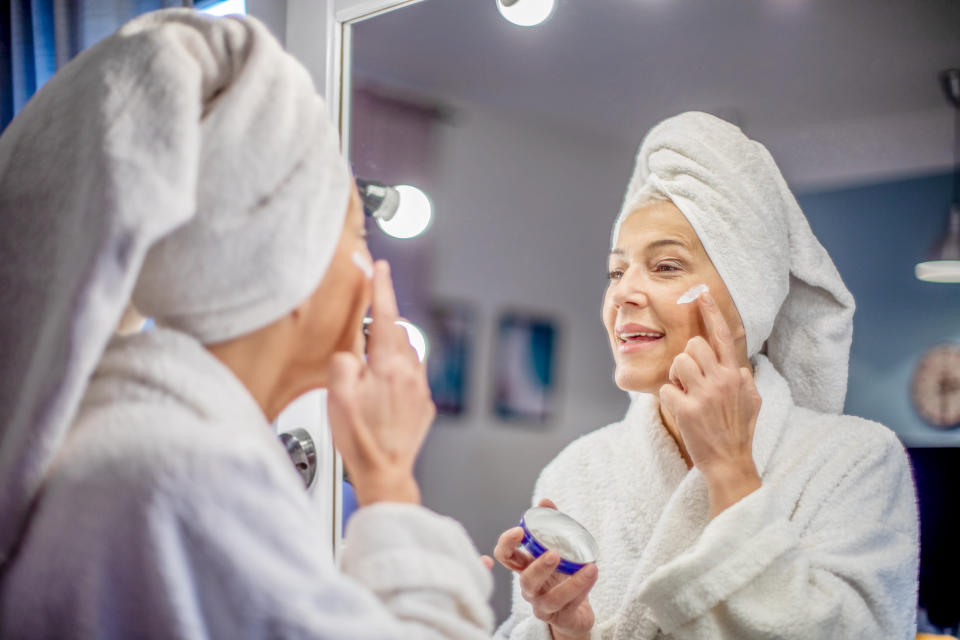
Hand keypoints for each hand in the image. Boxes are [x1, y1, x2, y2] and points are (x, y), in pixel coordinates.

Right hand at [327, 261, 434, 505]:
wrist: (385, 472)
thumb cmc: (360, 438)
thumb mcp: (337, 395)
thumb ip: (343, 362)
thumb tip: (351, 351)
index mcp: (389, 365)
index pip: (386, 315)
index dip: (382, 288)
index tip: (380, 268)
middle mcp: (410, 373)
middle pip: (398, 334)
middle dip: (383, 326)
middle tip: (363, 336)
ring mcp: (420, 389)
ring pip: (408, 355)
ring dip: (391, 352)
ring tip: (371, 369)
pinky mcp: (424, 405)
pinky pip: (413, 377)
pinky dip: (398, 374)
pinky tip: (383, 392)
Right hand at [493, 499, 597, 639]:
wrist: (573, 613)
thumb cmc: (560, 577)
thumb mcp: (556, 550)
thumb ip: (550, 525)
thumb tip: (544, 501)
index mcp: (525, 567)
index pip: (506, 556)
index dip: (507, 544)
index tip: (520, 531)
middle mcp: (530, 588)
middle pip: (526, 580)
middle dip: (538, 567)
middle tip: (553, 553)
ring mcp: (543, 605)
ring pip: (551, 598)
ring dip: (571, 583)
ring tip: (588, 567)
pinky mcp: (560, 618)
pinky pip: (571, 605)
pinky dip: (583, 588)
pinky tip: (593, 574)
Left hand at [659, 291, 762, 516]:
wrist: (730, 463)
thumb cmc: (738, 432)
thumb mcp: (752, 401)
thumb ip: (743, 379)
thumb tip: (738, 365)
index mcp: (736, 375)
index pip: (722, 336)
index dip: (711, 313)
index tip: (700, 294)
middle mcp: (722, 380)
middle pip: (693, 345)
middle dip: (687, 360)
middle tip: (690, 382)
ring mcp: (704, 394)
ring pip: (678, 363)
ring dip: (676, 378)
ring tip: (687, 396)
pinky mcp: (687, 409)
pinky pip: (665, 389)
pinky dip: (668, 399)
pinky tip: (681, 411)